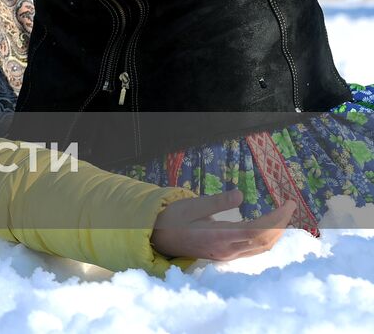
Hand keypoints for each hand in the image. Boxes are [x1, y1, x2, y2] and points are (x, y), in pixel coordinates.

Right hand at [150, 189, 296, 260]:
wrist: (159, 238)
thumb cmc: (173, 218)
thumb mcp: (191, 205)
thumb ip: (216, 202)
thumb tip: (240, 195)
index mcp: (218, 236)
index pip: (256, 231)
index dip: (276, 219)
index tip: (288, 203)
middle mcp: (227, 249)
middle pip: (264, 241)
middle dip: (282, 224)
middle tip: (291, 205)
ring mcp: (228, 254)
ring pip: (262, 248)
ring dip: (277, 232)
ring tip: (284, 214)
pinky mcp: (228, 254)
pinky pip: (255, 249)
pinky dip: (268, 237)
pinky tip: (270, 227)